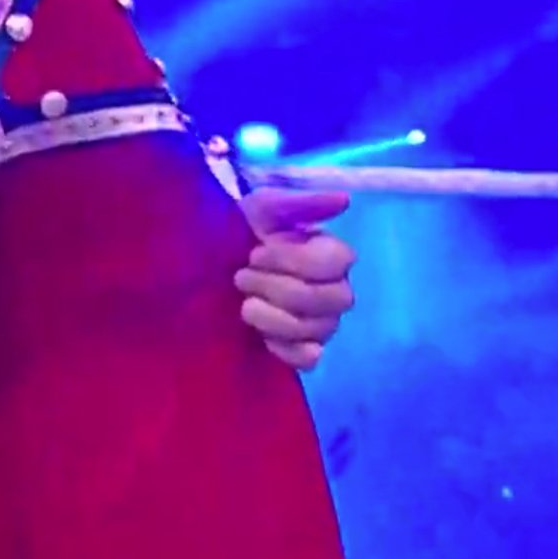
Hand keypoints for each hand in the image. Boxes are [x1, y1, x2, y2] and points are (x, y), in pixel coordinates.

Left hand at [234, 188, 355, 370]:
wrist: (213, 266)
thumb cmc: (243, 231)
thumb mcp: (262, 208)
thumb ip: (301, 202)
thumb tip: (344, 199)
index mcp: (332, 254)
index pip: (337, 261)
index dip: (292, 259)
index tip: (256, 253)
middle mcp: (337, 290)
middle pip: (326, 299)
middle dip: (275, 288)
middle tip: (242, 277)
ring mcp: (324, 323)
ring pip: (314, 329)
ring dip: (270, 316)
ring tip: (245, 302)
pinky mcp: (305, 350)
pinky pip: (308, 358)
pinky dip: (283, 348)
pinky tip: (262, 335)